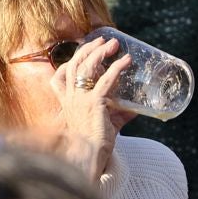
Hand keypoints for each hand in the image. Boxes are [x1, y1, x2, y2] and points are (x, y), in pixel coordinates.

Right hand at [46, 36, 134, 181]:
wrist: (90, 157)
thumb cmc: (96, 144)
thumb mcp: (105, 124)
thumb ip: (119, 114)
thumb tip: (138, 108)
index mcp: (66, 103)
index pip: (59, 78)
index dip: (68, 63)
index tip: (80, 54)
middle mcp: (70, 98)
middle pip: (73, 66)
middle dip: (88, 50)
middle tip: (103, 41)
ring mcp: (79, 99)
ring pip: (85, 68)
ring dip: (100, 52)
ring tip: (113, 44)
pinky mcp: (94, 103)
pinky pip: (105, 80)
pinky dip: (116, 68)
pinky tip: (126, 61)